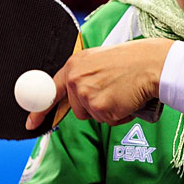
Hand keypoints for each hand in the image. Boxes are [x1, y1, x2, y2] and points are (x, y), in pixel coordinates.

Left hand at [26, 38, 173, 128]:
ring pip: (92, 116)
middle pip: (76, 109)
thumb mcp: (99, 61)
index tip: (31, 123)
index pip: (50, 90)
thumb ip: (84, 76)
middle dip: (94, 106)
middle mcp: (76, 79)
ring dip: (107, 111)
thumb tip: (74, 96)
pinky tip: (127, 99)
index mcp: (74, 65)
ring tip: (121, 92)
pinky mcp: (100, 108)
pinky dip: (120, 115)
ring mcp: (87, 94)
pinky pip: (108, 121)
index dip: (40, 110)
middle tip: (112, 91)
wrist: (152, 64)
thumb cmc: (132, 61)